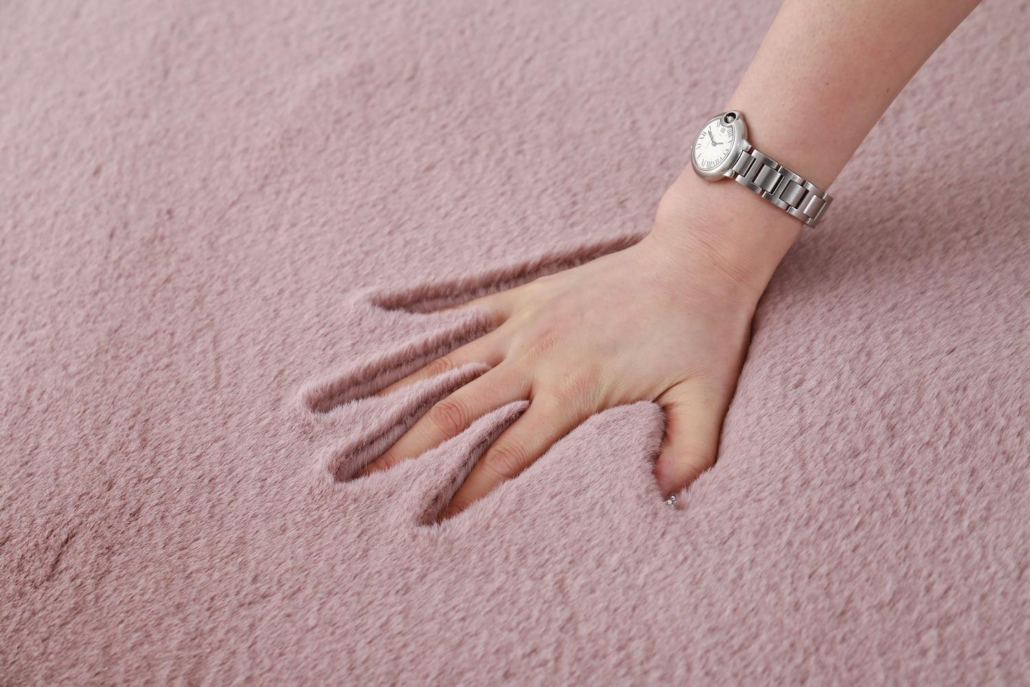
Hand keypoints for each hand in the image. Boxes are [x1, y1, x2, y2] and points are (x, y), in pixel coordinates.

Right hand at [359, 171, 798, 520]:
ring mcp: (524, 321)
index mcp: (573, 391)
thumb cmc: (703, 331)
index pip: (505, 455)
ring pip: (442, 361)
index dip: (464, 493)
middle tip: (353, 477)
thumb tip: (664, 499)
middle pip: (452, 411)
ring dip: (391, 390)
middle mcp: (535, 356)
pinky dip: (417, 319)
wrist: (697, 258)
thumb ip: (685, 454)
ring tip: (338, 411)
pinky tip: (368, 317)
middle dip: (401, 449)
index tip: (425, 521)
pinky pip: (460, 309)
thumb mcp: (705, 400)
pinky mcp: (525, 293)